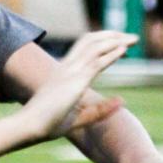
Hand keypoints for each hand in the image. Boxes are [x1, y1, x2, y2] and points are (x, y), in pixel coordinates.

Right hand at [16, 31, 135, 144]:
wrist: (29, 126)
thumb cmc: (48, 125)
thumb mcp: (79, 118)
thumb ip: (100, 110)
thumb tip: (122, 101)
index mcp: (64, 73)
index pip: (85, 48)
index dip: (104, 44)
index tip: (121, 46)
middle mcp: (66, 67)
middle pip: (90, 40)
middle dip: (112, 35)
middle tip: (131, 38)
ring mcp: (70, 72)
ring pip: (95, 46)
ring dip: (116, 40)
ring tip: (133, 40)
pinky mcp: (75, 81)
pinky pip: (96, 62)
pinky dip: (111, 53)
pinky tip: (123, 50)